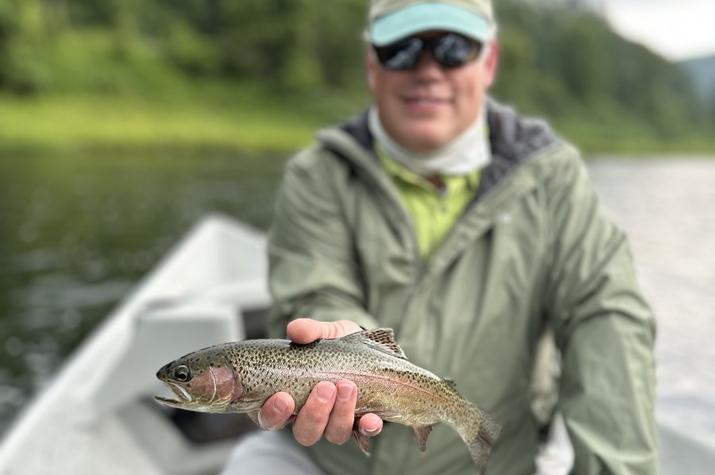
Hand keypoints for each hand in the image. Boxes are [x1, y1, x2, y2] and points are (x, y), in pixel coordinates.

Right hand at [258, 318, 383, 445]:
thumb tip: (296, 330)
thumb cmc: (335, 346)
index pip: (271, 418)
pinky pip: (364, 433)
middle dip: (314, 413)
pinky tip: (371, 419)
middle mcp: (311, 418)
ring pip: (334, 434)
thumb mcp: (323, 334)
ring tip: (347, 386)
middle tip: (324, 387)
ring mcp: (336, 424)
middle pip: (305, 432)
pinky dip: (368, 428)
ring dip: (341, 414)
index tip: (283, 397)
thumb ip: (309, 331)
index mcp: (289, 400)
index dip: (274, 414)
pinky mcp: (362, 424)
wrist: (367, 349)